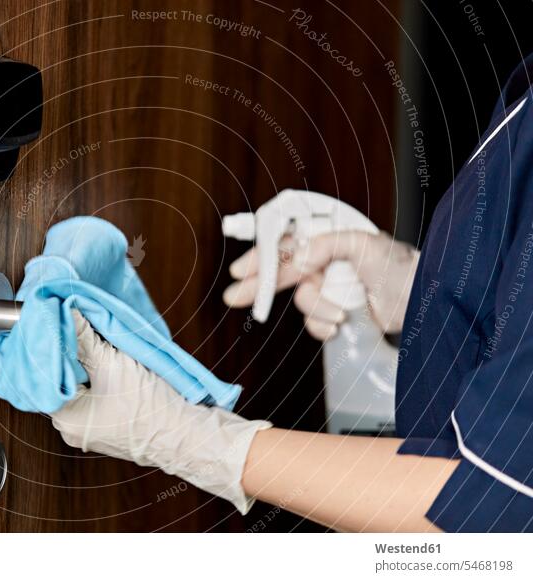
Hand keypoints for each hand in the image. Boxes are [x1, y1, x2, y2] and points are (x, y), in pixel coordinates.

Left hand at [52, 312, 270, 513]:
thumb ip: (84, 337)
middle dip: (70, 351)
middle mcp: (73, 428)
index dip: (51, 345)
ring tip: (94, 337)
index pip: (44, 374)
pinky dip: (100, 374)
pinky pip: (97, 394)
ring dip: (87, 361)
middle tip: (76, 324)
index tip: (55, 321)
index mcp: (65, 419)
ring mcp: (93, 428)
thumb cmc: (152, 409)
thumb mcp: (112, 364)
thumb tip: (67, 313)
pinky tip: (109, 356)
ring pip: (81, 385)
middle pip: (62, 379)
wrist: (189, 434)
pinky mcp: (111, 424)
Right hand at [223, 231, 418, 339]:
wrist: (424, 303)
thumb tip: (297, 255)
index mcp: (327, 234)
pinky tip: (340, 324)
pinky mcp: (331, 309)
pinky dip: (323, 325)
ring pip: (300, 299)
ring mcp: (326, 284)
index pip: (285, 238)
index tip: (241, 267)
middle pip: (281, 269)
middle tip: (235, 296)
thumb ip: (327, 245)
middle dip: (260, 285)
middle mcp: (323, 257)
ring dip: (317, 309)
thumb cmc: (402, 266)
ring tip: (340, 314)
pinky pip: (311, 320)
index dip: (261, 251)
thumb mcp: (365, 245)